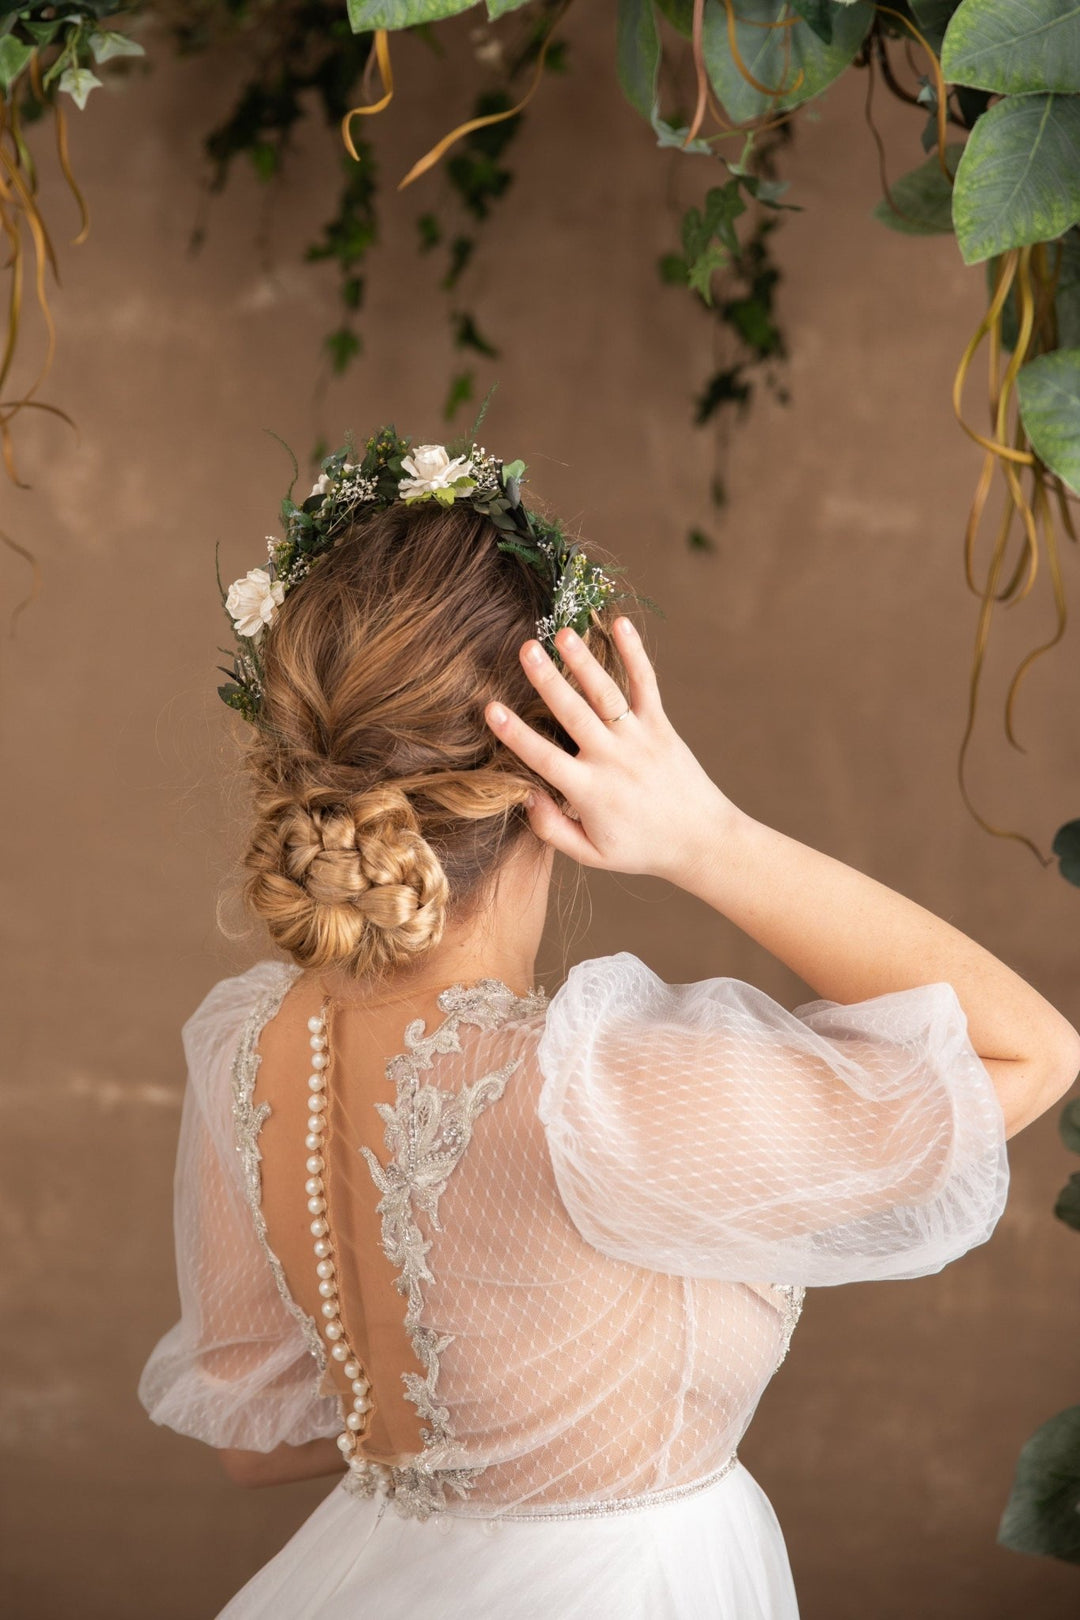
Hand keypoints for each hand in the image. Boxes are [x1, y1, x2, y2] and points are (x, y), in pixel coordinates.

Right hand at [484, 617, 737, 883]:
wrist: (702, 841)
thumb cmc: (641, 849)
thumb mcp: (591, 854)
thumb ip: (551, 829)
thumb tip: (525, 794)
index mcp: (589, 792)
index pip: (544, 758)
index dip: (515, 734)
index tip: (491, 709)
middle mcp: (612, 760)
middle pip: (574, 714)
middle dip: (549, 681)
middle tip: (526, 650)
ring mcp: (639, 739)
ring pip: (606, 695)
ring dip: (585, 662)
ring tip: (564, 633)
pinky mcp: (661, 726)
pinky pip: (646, 685)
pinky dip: (635, 654)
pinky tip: (620, 623)